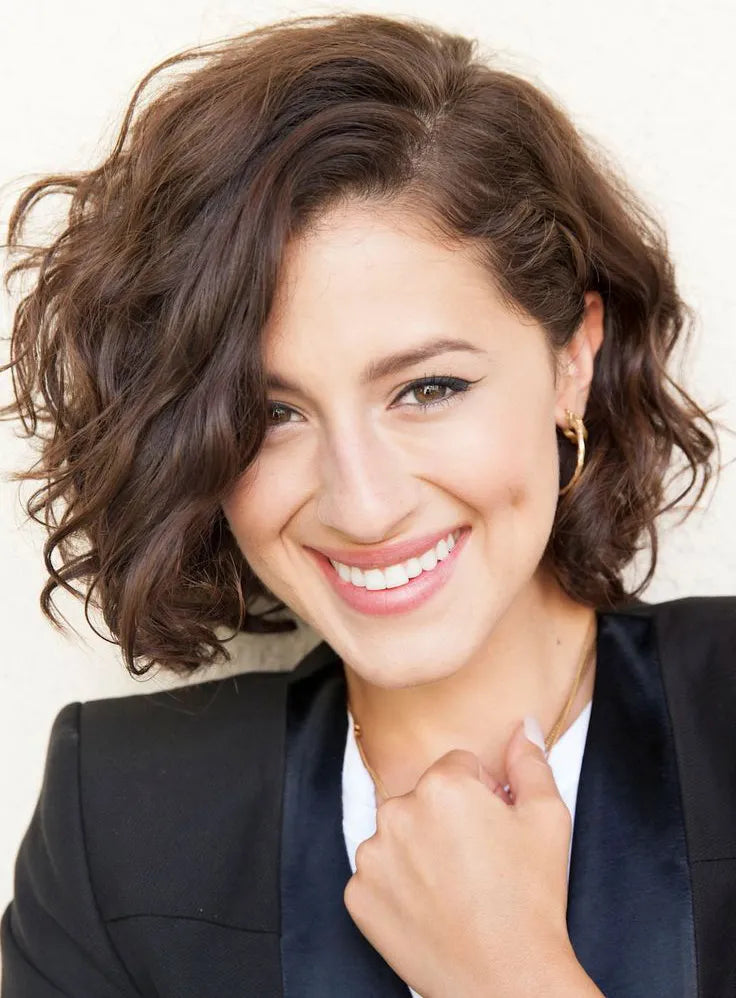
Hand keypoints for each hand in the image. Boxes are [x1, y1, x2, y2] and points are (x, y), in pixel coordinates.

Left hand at [343, 718, 601, 997]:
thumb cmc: (531, 898)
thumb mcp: (547, 818)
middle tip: (477, 860)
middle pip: (423, 797)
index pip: (458, 766)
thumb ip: (529, 761)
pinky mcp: (357, 896)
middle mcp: (397, 811)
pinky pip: (376, 874)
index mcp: (442, 785)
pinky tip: (429, 906)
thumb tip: (521, 726)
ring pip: (397, 834)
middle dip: (446, 818)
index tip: (494, 827)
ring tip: (454, 886)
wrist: (505, 979)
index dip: (481, 794)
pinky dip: (397, 885)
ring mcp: (372, 856)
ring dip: (418, 848)